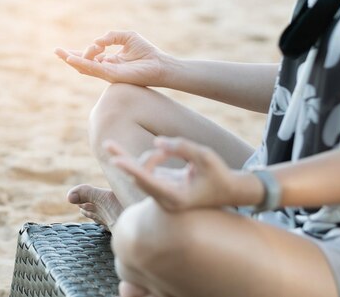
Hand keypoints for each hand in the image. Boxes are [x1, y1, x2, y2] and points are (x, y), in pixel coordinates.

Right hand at [54, 30, 172, 86]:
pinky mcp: (111, 75)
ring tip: (61, 54)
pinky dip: (82, 63)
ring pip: (85, 67)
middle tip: (56, 51)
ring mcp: (107, 73)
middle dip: (69, 58)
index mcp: (108, 60)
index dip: (76, 53)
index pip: (88, 57)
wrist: (160, 64)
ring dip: (72, 60)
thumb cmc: (146, 52)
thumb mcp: (126, 37)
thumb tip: (97, 41)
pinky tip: (73, 59)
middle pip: (82, 64)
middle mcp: (106, 68)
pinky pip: (93, 68)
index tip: (63, 49)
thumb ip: (111, 36)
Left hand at [107, 137, 249, 211]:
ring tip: (162, 148)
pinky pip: (140, 170)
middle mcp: (165, 200)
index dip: (134, 169)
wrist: (228, 191)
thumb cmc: (219, 174)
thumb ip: (182, 147)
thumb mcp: (206, 156)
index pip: (150, 182)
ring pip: (142, 170)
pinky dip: (131, 158)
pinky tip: (111, 147)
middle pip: (141, 175)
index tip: (117, 161)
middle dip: (135, 159)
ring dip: (152, 155)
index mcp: (177, 198)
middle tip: (118, 145)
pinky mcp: (158, 185)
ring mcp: (160, 194)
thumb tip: (156, 141)